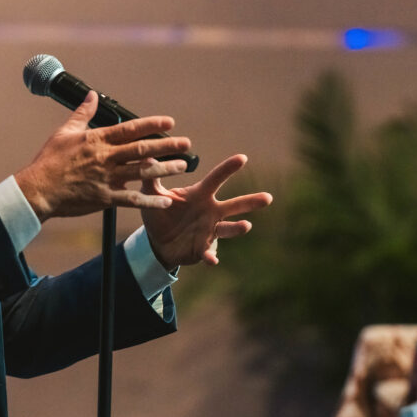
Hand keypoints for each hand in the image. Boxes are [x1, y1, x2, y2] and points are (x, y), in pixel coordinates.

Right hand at [15, 91, 191, 221]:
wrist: (38, 189)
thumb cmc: (49, 161)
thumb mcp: (65, 132)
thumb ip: (82, 114)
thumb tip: (91, 95)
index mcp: (97, 140)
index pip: (129, 129)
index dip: (151, 125)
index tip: (169, 122)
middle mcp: (105, 158)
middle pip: (141, 149)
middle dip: (166, 146)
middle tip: (185, 143)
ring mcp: (106, 178)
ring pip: (141, 172)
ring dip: (164, 169)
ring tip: (181, 165)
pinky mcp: (105, 198)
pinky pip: (132, 200)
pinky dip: (149, 201)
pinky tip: (165, 200)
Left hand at [141, 154, 271, 268]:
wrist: (156, 242)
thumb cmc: (159, 213)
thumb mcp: (152, 195)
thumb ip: (151, 177)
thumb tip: (148, 156)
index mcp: (200, 195)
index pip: (217, 179)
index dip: (229, 169)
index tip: (243, 158)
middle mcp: (210, 211)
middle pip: (233, 205)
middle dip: (251, 201)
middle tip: (268, 198)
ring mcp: (209, 230)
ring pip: (229, 229)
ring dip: (238, 228)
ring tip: (247, 226)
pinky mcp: (202, 248)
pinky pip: (209, 252)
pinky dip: (211, 256)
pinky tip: (213, 260)